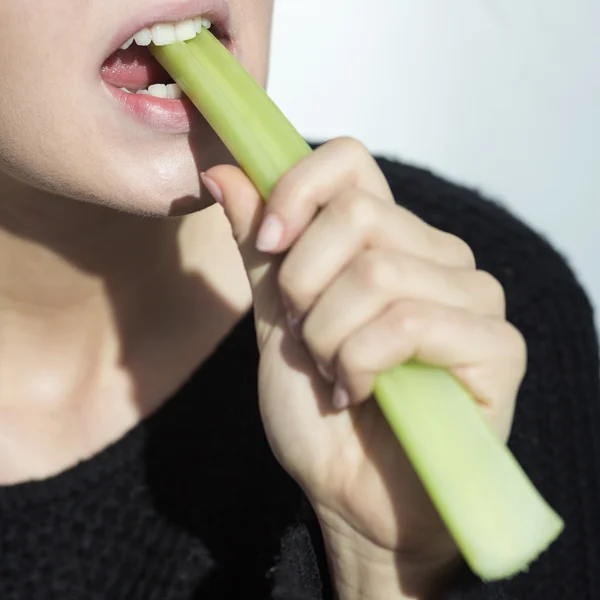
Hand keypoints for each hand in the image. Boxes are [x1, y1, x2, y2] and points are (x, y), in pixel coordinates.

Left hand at [201, 138, 526, 597]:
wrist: (350, 493)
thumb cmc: (317, 409)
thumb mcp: (275, 318)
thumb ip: (261, 247)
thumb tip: (226, 171)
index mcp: (388, 239)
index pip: (350, 162)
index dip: (297, 190)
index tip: (268, 243)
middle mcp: (439, 255)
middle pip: (358, 217)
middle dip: (304, 288)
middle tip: (305, 338)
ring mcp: (475, 297)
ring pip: (377, 274)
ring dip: (328, 336)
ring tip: (334, 374)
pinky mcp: (497, 346)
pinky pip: (408, 323)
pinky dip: (361, 363)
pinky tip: (362, 393)